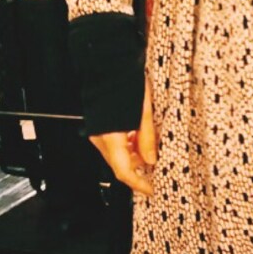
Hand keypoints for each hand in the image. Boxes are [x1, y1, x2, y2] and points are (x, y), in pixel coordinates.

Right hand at [88, 79, 157, 195]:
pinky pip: (112, 143)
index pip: (123, 172)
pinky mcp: (98, 125)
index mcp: (111, 137)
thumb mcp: (144, 112)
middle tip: (156, 170)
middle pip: (118, 165)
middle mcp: (99, 137)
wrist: (107, 63)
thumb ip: (147, 139)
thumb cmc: (125, 83)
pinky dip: (126, 146)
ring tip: (150, 150)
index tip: (151, 189)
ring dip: (132, 157)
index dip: (138, 184)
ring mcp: (96, 132)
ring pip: (115, 154)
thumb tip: (151, 161)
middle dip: (137, 170)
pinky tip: (138, 138)